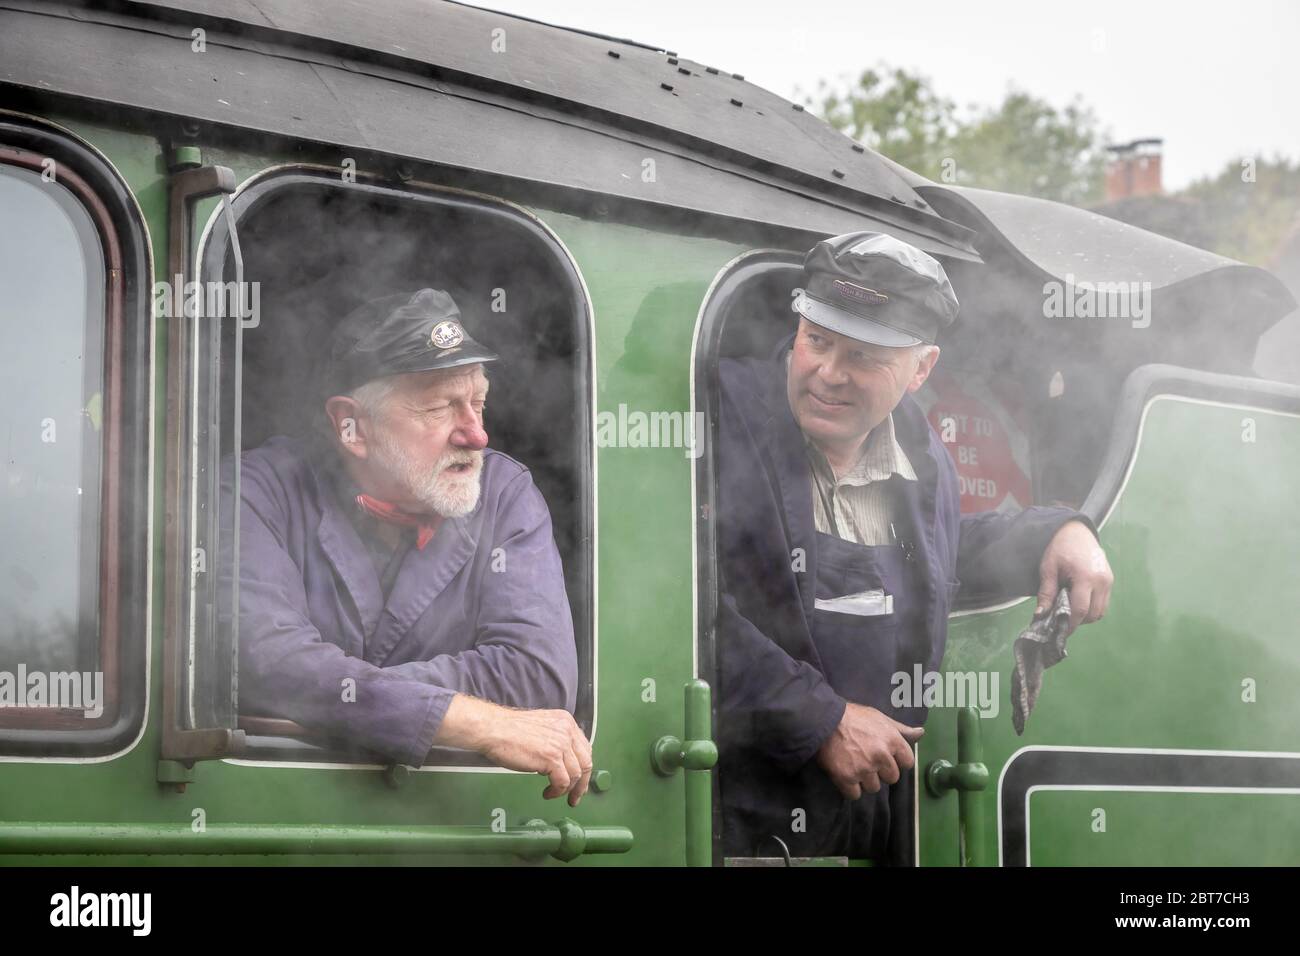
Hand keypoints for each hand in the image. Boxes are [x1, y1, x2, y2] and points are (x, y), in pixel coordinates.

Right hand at [438, 696, 592, 805]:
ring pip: (576, 774)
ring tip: (554, 794)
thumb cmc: (509, 731)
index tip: (580, 780)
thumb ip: (554, 739)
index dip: (582, 767)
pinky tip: (548, 793)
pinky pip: (563, 782)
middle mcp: (567, 730)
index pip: (584, 747)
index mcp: (565, 721)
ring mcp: (560, 744)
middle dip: (581, 783)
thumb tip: (561, 760)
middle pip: (585, 762)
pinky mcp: (552, 758)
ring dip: (566, 790)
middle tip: (575, 796)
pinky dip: (557, 791)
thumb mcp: (540, 729)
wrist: (494, 730)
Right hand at [815, 703, 923, 799]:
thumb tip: (921, 733)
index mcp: (893, 741)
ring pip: (873, 788)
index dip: (896, 760)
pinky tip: (845, 775)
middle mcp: (881, 756)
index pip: (907, 763)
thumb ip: (901, 729)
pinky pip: (855, 795)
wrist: (823, 720)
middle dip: (881, 771)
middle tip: (867, 760)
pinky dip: (850, 788)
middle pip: (891, 778)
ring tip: (854, 766)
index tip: (885, 756)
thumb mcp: (880, 717)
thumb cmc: (853, 716)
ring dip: (865, 780)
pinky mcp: (846, 778)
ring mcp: (864, 769)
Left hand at [1036, 520, 1112, 634]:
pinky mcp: (1110, 580)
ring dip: (1086, 615)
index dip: (1070, 624)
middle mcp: (1102, 580)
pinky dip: (1092, 607)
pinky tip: (1078, 600)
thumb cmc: (1060, 548)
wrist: (1075, 531)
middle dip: (1077, 621)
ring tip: (1069, 609)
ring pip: (1100, 611)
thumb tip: (1040, 615)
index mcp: (1086, 577)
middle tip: (1061, 619)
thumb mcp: (1048, 569)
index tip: (1059, 631)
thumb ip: (1046, 593)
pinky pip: (1103, 602)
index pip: (1080, 609)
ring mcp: (1108, 580)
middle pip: (1093, 614)